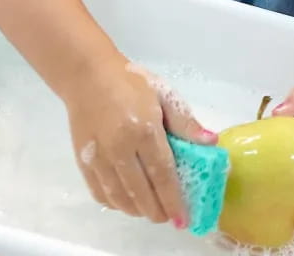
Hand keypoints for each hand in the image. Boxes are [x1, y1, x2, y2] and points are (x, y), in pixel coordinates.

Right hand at [63, 60, 216, 226]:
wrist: (87, 75)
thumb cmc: (130, 82)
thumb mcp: (163, 94)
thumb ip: (185, 122)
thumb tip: (210, 142)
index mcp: (143, 129)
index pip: (162, 174)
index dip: (174, 200)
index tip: (184, 218)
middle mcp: (120, 148)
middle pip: (141, 192)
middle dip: (157, 211)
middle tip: (168, 217)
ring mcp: (99, 157)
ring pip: (119, 197)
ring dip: (137, 210)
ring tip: (150, 211)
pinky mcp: (83, 161)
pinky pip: (100, 193)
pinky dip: (116, 203)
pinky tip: (127, 202)